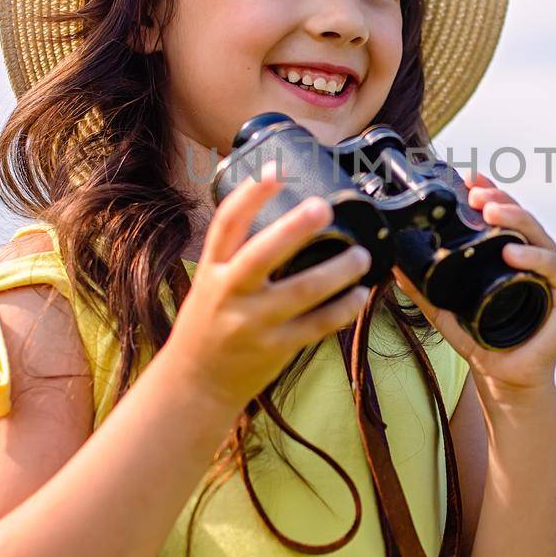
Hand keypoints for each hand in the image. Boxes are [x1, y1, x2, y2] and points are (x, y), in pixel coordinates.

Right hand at [162, 161, 373, 412]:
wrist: (195, 385)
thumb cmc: (207, 327)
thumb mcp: (209, 285)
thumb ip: (236, 256)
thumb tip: (275, 213)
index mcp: (213, 271)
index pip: (227, 225)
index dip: (250, 195)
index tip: (276, 171)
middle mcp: (230, 294)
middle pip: (261, 254)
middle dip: (294, 228)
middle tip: (323, 206)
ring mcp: (253, 323)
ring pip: (301, 290)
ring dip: (337, 271)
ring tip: (360, 255)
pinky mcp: (275, 348)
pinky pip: (316, 325)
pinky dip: (343, 309)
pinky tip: (359, 295)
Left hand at [392, 170, 555, 399]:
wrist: (505, 378)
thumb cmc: (483, 342)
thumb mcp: (446, 311)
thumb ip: (424, 289)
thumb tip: (396, 266)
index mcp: (512, 253)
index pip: (502, 214)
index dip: (489, 191)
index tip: (468, 179)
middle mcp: (535, 257)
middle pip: (521, 217)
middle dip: (499, 199)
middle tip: (476, 194)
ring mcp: (553, 273)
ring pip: (539, 234)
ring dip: (515, 219)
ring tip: (490, 212)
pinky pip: (554, 267)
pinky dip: (535, 256)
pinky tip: (513, 252)